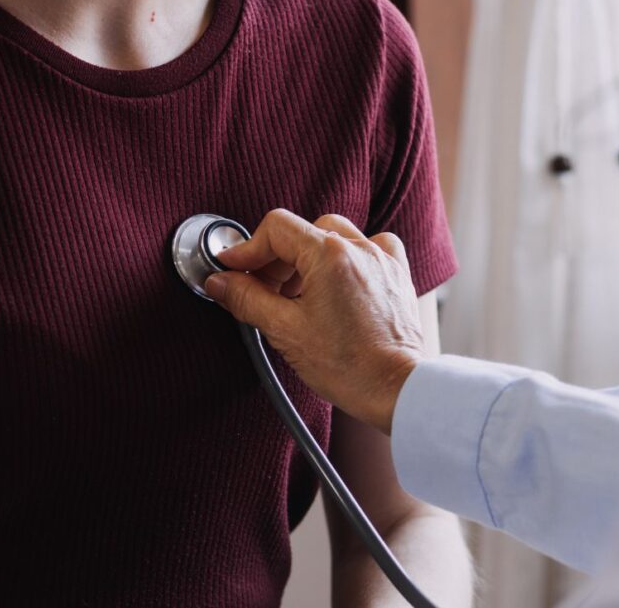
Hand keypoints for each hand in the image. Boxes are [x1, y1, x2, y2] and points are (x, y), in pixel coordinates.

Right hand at [203, 209, 425, 433]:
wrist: (397, 390)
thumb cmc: (350, 366)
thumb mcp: (285, 331)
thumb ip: (247, 299)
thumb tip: (221, 282)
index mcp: (330, 255)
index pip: (276, 228)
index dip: (247, 248)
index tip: (232, 269)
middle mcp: (360, 248)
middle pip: (302, 231)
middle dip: (275, 258)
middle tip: (261, 288)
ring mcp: (382, 259)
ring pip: (333, 235)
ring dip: (307, 257)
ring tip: (296, 292)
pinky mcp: (396, 275)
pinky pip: (367, 247)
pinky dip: (345, 258)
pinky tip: (335, 283)